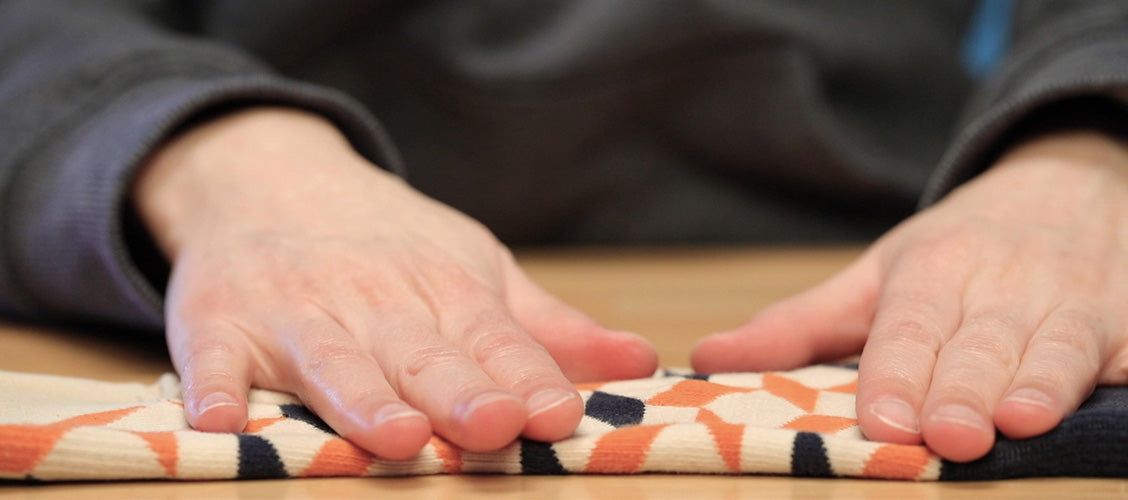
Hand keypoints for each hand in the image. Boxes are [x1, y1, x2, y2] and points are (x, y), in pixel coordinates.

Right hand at [132, 107, 657, 458]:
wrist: (272, 179)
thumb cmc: (394, 246)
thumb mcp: (477, 271)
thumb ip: (549, 329)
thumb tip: (642, 363)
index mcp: (445, 291)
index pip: (494, 342)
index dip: (526, 378)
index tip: (559, 414)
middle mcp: (375, 301)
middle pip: (422, 356)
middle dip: (458, 392)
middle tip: (493, 425)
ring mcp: (294, 312)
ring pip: (333, 360)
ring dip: (361, 397)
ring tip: (395, 435)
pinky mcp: (218, 322)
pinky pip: (213, 358)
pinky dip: (216, 388)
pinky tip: (223, 423)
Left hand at [691, 129, 1127, 461]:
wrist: (1065, 185)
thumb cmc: (956, 249)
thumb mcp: (875, 275)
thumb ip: (799, 324)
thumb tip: (706, 357)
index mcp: (933, 269)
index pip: (909, 327)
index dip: (896, 374)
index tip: (881, 421)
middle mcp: (1005, 283)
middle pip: (981, 342)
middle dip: (964, 388)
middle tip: (948, 436)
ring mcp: (1077, 300)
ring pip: (1058, 346)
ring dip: (1043, 382)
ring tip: (1022, 420)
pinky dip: (1120, 373)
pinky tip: (1112, 397)